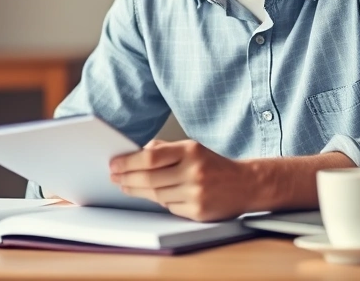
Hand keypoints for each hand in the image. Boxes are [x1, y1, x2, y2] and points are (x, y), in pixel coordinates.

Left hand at [109, 139, 252, 221]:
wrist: (246, 184)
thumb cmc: (213, 165)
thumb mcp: (192, 148)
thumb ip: (165, 149)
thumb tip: (138, 153)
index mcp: (191, 151)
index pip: (151, 157)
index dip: (128, 162)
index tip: (114, 164)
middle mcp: (194, 171)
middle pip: (149, 178)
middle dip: (127, 179)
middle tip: (115, 177)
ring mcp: (196, 193)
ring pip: (157, 195)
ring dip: (139, 191)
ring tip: (127, 186)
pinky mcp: (199, 212)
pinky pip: (169, 207)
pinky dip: (161, 201)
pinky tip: (154, 196)